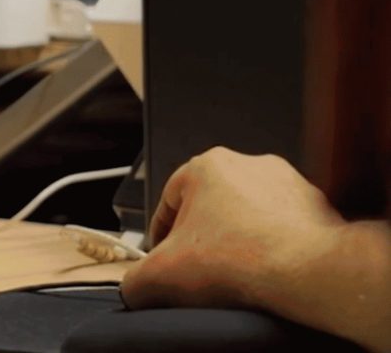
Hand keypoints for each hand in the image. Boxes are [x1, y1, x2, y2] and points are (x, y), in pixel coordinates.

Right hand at [122, 148, 345, 311]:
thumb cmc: (242, 261)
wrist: (306, 273)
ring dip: (241, 239)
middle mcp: (248, 164)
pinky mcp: (316, 205)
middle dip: (205, 237)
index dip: (162, 236)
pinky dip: (273, 245)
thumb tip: (135, 288)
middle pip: (211, 206)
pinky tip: (267, 269)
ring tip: (238, 271)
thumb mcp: (162, 274)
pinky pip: (283, 225)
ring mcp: (286, 182)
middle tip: (203, 268)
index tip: (166, 258)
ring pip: (248, 215)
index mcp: (206, 165)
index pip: (169, 201)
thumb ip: (135, 278)